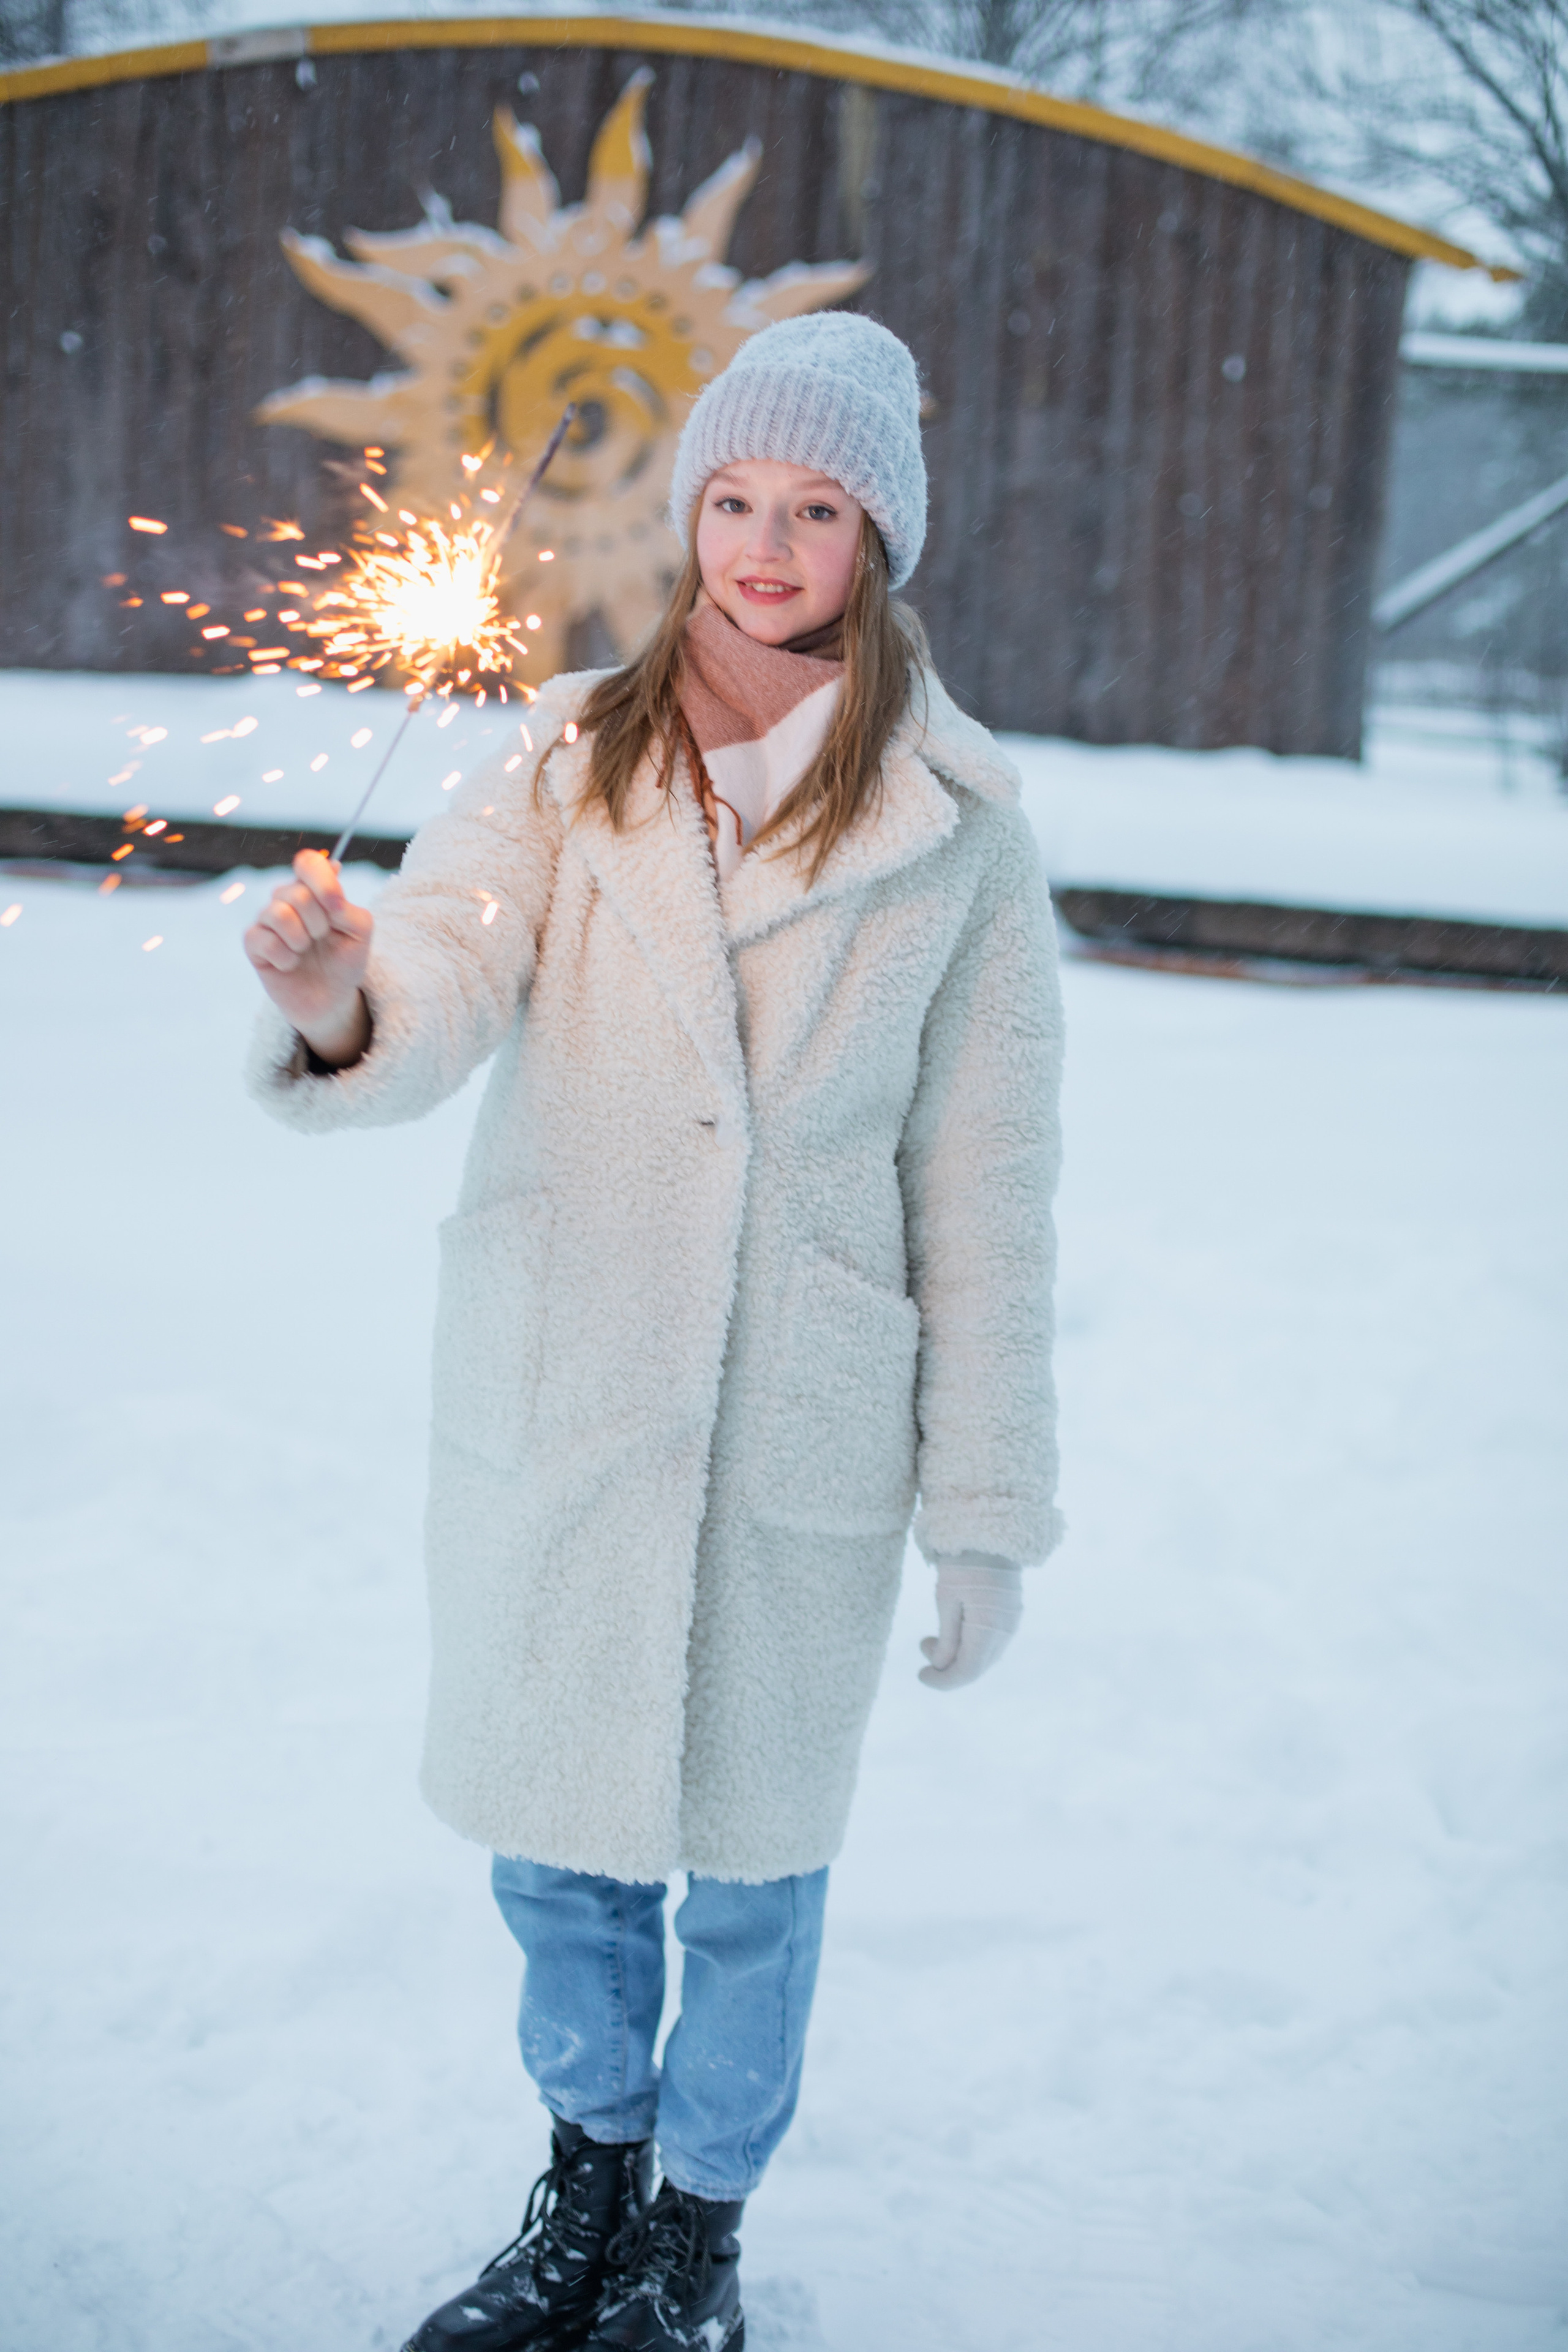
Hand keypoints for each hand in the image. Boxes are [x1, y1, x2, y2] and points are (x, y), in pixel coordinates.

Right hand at [244, 850, 372, 1065]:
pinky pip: (265, 940)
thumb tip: (331, 876)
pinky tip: (291, 965)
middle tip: (322, 938)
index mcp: (313, 889)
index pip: (308, 861)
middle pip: (296, 893)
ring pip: (278, 913)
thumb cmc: (345, 960)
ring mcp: (267, 919)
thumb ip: (348, 905)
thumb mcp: (360, 933)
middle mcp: (287, 898)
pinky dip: (286, 958)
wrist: (331, 999)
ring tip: (306, 951)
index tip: (336, 907)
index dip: (321, 880)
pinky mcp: (254, 944)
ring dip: (301, 940)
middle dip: (319, 923)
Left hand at [919, 1556, 1021, 1690]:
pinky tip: (953, 1630)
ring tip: (932, 1637)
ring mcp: (1011, 1623)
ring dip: (958, 1656)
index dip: (942, 1681)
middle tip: (923, 1644)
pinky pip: (990, 1642)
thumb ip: (946, 1639)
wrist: (989, 1532)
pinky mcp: (1011, 1614)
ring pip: (984, 1657)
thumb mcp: (946, 1599)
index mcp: (988, 1628)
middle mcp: (1005, 1630)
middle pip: (976, 1668)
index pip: (967, 1672)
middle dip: (947, 1667)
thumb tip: (941, 1666)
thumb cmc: (963, 1562)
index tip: (920, 1675)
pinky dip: (969, 1645)